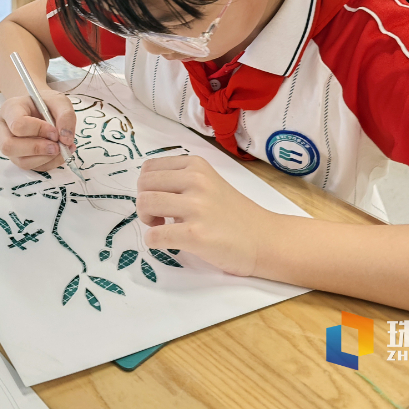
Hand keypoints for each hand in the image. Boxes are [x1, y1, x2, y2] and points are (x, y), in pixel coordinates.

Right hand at [0, 92, 75, 170]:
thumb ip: (65, 116)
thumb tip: (66, 140)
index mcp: (10, 109)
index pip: (17, 124)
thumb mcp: (59, 101)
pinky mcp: (16, 157)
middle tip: (57, 146)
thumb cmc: (46, 103)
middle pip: (9, 146)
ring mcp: (7, 145)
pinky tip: (58, 154)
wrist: (41, 109)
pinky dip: (47, 163)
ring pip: (20, 161)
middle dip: (37, 149)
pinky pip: (30, 167)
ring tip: (61, 149)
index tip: (55, 132)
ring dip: (44, 158)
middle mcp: (2, 128)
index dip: (38, 130)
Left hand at [137, 155, 272, 276]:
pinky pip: (154, 235)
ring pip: (145, 204)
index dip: (147, 185)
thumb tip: (146, 189)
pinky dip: (153, 241)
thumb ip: (182, 180)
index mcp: (196, 165)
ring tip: (163, 227)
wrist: (265, 239)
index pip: (149, 167)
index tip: (159, 198)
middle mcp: (195, 181)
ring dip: (146, 220)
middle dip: (143, 202)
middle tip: (157, 216)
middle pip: (143, 184)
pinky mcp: (195, 234)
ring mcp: (196, 207)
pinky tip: (166, 242)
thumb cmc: (235, 214)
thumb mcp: (209, 183)